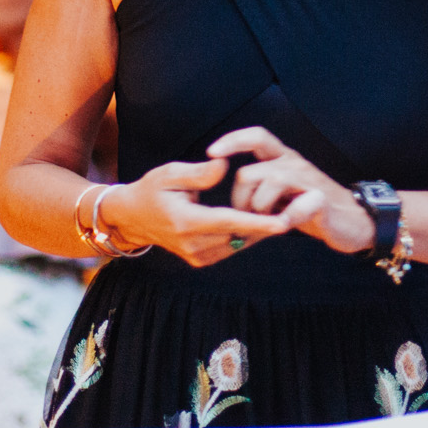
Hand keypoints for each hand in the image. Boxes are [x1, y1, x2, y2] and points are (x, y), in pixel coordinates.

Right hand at [96, 157, 296, 268]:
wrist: (133, 217)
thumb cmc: (152, 189)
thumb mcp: (170, 173)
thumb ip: (199, 172)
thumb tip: (225, 167)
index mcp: (185, 221)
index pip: (229, 222)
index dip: (258, 222)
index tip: (283, 222)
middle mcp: (192, 244)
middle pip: (239, 236)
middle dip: (267, 225)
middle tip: (294, 210)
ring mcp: (196, 256)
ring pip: (238, 244)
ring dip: (258, 231)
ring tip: (282, 214)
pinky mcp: (200, 260)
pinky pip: (230, 248)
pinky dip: (245, 236)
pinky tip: (260, 223)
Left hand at [207, 127, 373, 255]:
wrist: (353, 221)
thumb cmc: (310, 207)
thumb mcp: (282, 193)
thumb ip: (258, 189)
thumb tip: (229, 202)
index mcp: (283, 158)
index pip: (256, 136)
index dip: (232, 140)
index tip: (211, 152)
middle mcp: (294, 164)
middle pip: (249, 173)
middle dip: (241, 200)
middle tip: (249, 218)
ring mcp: (308, 181)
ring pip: (267, 186)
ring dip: (260, 211)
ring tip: (269, 223)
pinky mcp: (320, 201)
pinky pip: (295, 208)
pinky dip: (286, 218)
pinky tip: (286, 225)